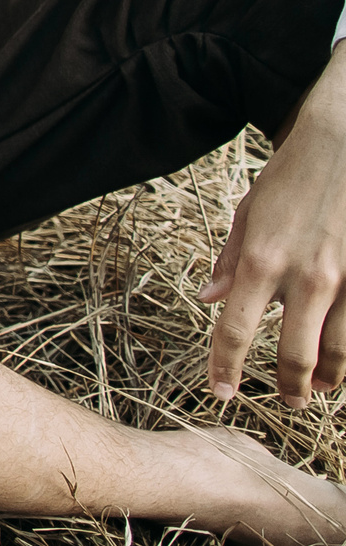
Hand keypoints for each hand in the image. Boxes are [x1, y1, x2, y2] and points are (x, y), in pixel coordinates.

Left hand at [203, 53, 345, 405]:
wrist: (345, 143)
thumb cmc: (292, 176)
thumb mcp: (250, 213)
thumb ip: (232, 260)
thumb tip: (213, 299)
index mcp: (262, 261)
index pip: (237, 331)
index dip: (227, 369)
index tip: (223, 391)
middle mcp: (305, 278)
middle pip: (296, 356)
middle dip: (290, 388)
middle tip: (287, 401)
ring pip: (341, 352)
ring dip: (330, 378)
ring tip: (321, 388)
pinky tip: (345, 359)